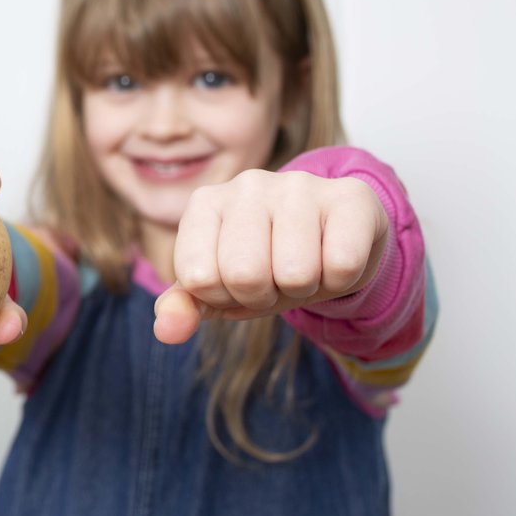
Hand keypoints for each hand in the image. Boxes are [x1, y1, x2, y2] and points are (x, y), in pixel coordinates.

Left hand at [153, 169, 388, 343]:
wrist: (333, 237)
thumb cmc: (268, 261)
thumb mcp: (220, 286)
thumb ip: (186, 306)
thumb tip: (166, 331)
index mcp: (205, 204)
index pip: (198, 279)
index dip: (223, 297)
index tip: (237, 280)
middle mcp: (247, 185)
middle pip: (245, 276)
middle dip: (263, 296)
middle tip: (274, 277)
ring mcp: (299, 185)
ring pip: (295, 274)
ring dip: (303, 289)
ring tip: (306, 264)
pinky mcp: (350, 196)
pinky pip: (341, 266)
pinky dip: (339, 280)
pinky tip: (335, 254)